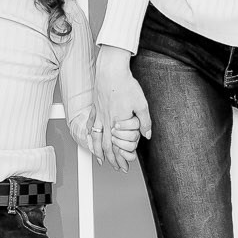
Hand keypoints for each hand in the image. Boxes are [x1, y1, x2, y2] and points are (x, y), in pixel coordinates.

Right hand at [95, 46, 151, 169]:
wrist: (111, 70)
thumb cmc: (126, 84)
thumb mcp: (141, 104)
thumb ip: (145, 121)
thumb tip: (147, 135)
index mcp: (118, 122)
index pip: (117, 146)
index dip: (121, 158)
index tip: (125, 166)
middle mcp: (106, 121)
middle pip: (106, 146)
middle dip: (111, 160)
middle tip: (116, 167)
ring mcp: (98, 114)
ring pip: (95, 138)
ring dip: (98, 151)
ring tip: (101, 160)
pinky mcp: (95, 107)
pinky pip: (90, 124)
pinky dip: (90, 134)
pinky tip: (91, 138)